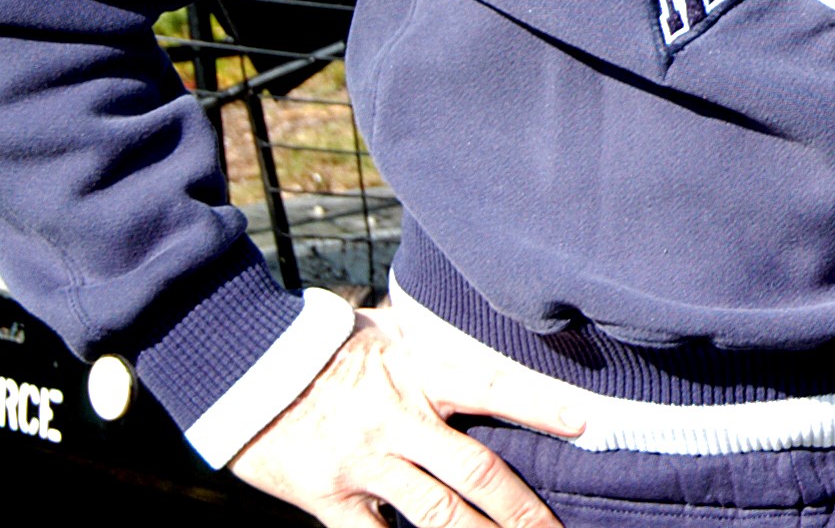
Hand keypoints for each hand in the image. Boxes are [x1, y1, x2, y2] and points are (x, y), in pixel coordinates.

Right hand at [229, 304, 587, 527]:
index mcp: (419, 373)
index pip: (494, 387)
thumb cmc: (322, 345)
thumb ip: (437, 343)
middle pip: (475, 471)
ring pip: (435, 514)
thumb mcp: (388, 330)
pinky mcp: (328, 497)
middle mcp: (398, 420)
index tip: (590, 423)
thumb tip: (488, 330)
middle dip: (521, 509)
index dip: (543, 405)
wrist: (239, 363)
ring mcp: (364, 463)